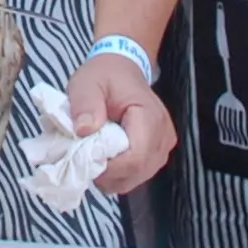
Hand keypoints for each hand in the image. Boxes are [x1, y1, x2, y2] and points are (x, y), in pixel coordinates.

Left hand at [65, 52, 174, 196]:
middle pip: (137, 172)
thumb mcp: (86, 82)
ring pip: (137, 178)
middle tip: (84, 159)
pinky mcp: (157, 153)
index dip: (109, 166)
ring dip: (112, 176)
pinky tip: (106, 159)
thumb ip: (85, 104)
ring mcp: (163, 146)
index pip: (136, 157)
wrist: (123, 70)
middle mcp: (163, 135)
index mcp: (149, 115)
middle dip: (108, 173)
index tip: (85, 159)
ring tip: (94, 157)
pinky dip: (118, 174)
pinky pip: (138, 175)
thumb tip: (84, 130)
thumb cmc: (105, 76)